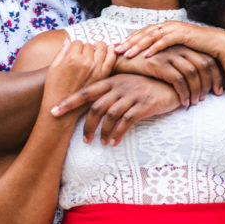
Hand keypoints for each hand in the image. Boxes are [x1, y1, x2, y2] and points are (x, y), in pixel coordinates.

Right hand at [43, 39, 115, 113]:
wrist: (61, 108)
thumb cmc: (54, 88)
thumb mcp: (53, 67)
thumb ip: (62, 52)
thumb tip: (68, 40)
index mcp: (72, 58)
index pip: (78, 42)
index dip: (76, 46)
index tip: (75, 52)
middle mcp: (86, 62)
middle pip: (90, 46)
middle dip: (86, 48)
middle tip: (84, 54)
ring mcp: (96, 69)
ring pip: (102, 49)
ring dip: (99, 48)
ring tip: (97, 50)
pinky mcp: (103, 76)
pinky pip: (111, 60)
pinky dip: (111, 53)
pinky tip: (110, 50)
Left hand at [50, 75, 180, 145]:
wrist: (171, 85)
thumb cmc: (144, 86)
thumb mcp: (126, 83)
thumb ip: (109, 90)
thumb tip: (91, 103)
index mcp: (111, 80)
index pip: (86, 91)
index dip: (69, 102)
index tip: (53, 111)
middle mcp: (119, 86)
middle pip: (96, 106)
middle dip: (87, 125)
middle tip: (83, 140)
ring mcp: (131, 94)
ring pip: (110, 115)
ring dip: (103, 132)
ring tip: (101, 143)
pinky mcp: (143, 104)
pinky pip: (126, 121)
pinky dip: (118, 133)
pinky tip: (114, 142)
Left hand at [115, 21, 224, 61]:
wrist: (218, 46)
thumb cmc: (196, 51)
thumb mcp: (176, 51)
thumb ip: (163, 52)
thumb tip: (149, 60)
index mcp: (164, 28)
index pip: (143, 33)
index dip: (129, 40)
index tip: (116, 49)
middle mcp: (168, 26)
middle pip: (143, 33)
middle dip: (129, 42)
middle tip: (116, 51)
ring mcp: (175, 29)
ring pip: (152, 36)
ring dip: (138, 45)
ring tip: (127, 54)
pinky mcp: (183, 34)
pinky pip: (166, 41)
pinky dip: (155, 47)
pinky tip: (147, 55)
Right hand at [115, 46, 223, 104]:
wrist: (121, 61)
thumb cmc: (146, 65)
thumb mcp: (167, 61)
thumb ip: (182, 65)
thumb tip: (200, 79)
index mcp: (182, 46)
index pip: (207, 58)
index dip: (215, 74)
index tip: (218, 89)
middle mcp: (178, 47)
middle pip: (204, 64)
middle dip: (211, 82)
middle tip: (214, 96)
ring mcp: (168, 54)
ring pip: (193, 73)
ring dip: (197, 89)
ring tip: (196, 102)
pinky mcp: (159, 63)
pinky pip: (178, 80)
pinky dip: (184, 93)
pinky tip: (184, 103)